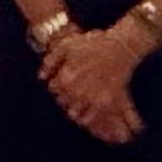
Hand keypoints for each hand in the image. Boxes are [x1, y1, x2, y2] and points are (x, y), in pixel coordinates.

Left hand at [39, 27, 146, 144]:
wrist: (120, 48)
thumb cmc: (93, 44)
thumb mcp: (67, 45)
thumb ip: (51, 61)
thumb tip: (42, 77)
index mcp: (66, 76)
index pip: (53, 88)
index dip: (56, 86)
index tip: (61, 84)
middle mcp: (77, 89)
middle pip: (62, 101)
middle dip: (64, 98)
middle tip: (70, 93)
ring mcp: (91, 96)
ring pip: (74, 112)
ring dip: (72, 109)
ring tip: (76, 104)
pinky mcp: (105, 101)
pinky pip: (90, 116)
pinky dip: (85, 118)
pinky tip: (84, 115)